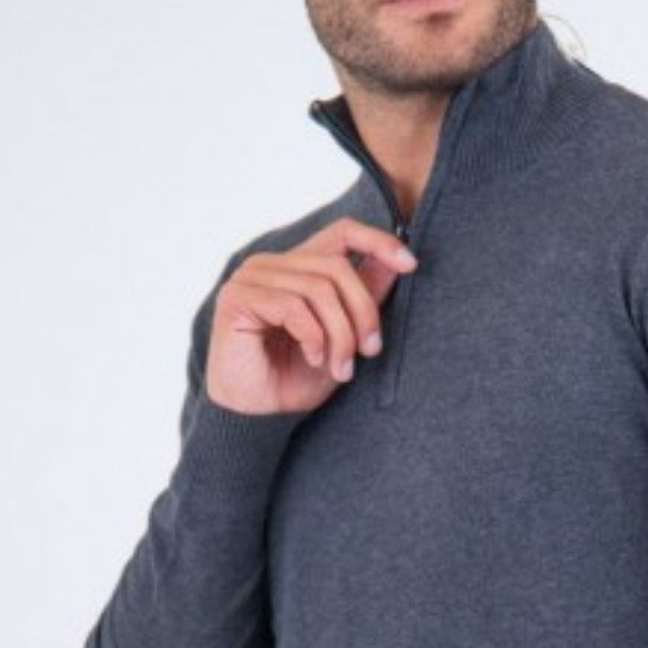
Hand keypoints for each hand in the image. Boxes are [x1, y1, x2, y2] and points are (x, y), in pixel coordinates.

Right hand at [205, 216, 417, 414]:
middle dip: (363, 312)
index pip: (342, 231)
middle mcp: (272, 264)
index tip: (410, 264)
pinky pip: (293, 306)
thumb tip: (400, 263)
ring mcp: (251, 277)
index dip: (378, 241)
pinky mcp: (237, 297)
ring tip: (342, 368)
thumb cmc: (297, 377)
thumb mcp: (345, 336)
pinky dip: (313, 337)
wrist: (259, 416)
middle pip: (336, 267)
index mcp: (298, 267)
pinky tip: (314, 358)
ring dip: (340, 334)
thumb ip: (366, 297)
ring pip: (318, 289)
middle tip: (371, 351)